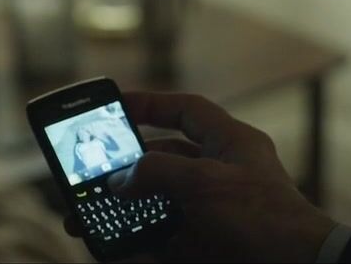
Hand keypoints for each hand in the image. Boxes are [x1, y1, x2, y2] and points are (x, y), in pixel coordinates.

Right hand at [64, 92, 335, 261]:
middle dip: (125, 169)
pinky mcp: (207, 245)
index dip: (153, 104)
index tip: (116, 107)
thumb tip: (121, 178)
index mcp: (232, 144)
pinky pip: (162, 239)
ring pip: (157, 203)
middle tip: (88, 175)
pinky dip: (135, 242)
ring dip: (122, 209)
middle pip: (164, 161)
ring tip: (84, 218)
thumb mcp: (208, 183)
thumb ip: (160, 172)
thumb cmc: (265, 218)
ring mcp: (213, 211)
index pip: (189, 110)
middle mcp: (221, 173)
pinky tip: (108, 245)